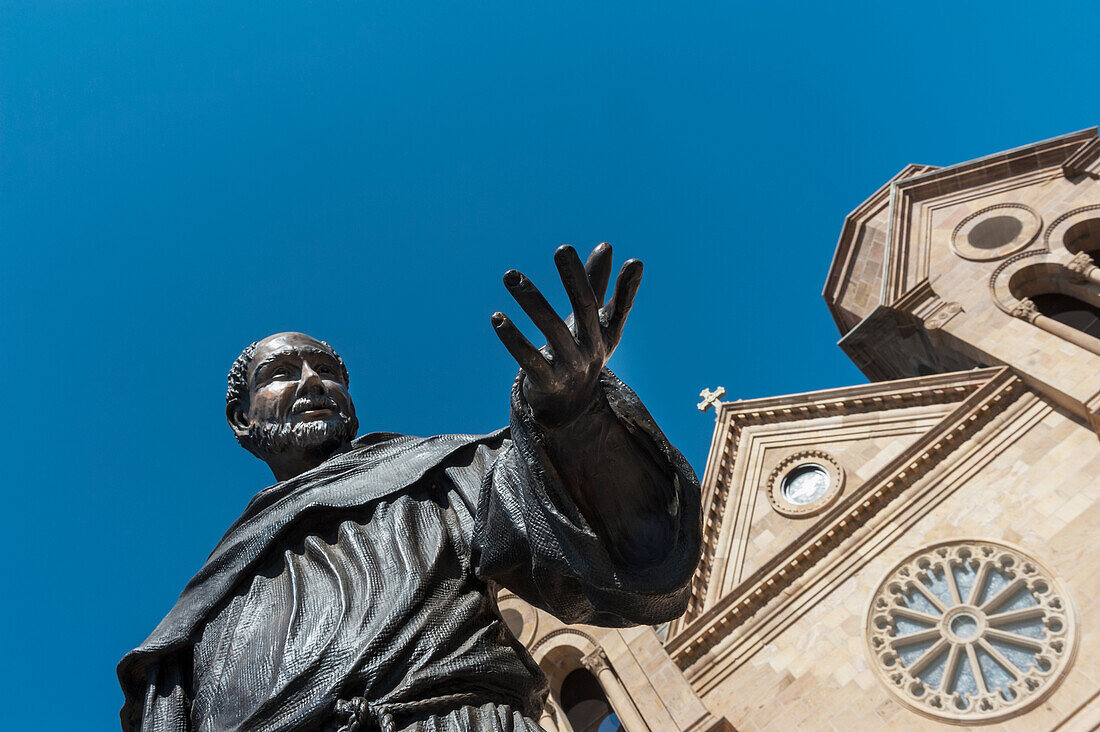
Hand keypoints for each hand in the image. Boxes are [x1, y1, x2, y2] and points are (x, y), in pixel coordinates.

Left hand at [491, 243, 642, 425]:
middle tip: (563, 249)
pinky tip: (497, 317)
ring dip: (532, 300)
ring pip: (552, 330)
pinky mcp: (547, 383)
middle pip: (586, 309)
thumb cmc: (581, 352)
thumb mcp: (592, 322)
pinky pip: (529, 360)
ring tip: (511, 276)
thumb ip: (596, 284)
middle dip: (575, 278)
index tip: (632, 261)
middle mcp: (592, 349)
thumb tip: (606, 245)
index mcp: (604, 333)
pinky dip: (512, 338)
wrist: (568, 408)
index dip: (627, 287)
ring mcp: (570, 367)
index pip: (617, 306)